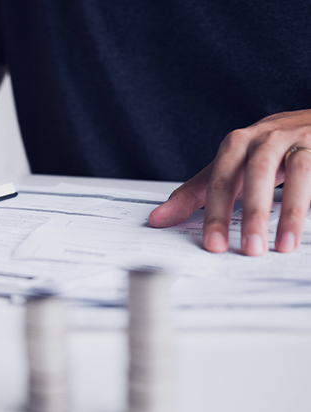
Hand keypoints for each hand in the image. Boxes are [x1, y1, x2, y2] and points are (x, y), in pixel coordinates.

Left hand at [149, 109, 310, 255]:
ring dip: (290, 211)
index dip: (215, 213)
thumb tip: (157, 219)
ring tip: (282, 245)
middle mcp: (265, 137)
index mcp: (235, 144)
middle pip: (255, 173)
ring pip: (297, 172)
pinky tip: (304, 228)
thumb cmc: (263, 151)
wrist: (310, 122)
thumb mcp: (228, 169)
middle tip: (249, 248)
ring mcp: (298, 139)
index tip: (213, 245)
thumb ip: (195, 194)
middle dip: (252, 213)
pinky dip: (310, 202)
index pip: (219, 180)